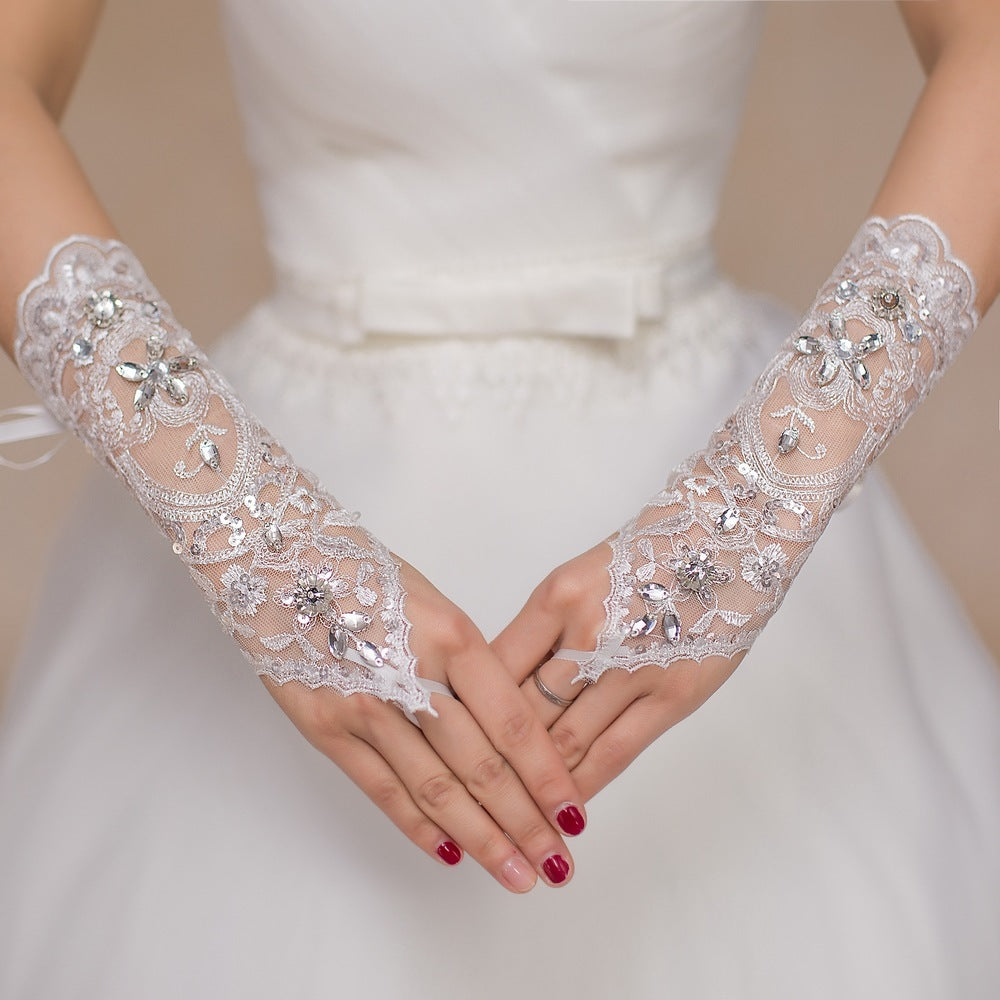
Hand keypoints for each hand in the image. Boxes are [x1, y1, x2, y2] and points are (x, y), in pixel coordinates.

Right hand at [265, 556, 586, 892]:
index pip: (513, 724)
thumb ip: (470, 665)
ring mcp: (366, 707)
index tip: (574, 814)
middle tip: (558, 865)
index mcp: (452, 638)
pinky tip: (450, 854)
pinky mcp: (327, 729)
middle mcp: (412, 676)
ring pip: (435, 789)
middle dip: (526, 824)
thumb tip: (509, 729)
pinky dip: (418, 826)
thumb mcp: (435, 605)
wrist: (279, 562)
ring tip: (517, 875)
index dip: (547, 777)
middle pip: (481, 767)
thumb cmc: (365, 573)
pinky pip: (382, 789)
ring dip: (482, 839)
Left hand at [492, 542, 744, 801]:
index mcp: (556, 598)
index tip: (449, 749)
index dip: (466, 715)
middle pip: (522, 712)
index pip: (495, 669)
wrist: (728, 541)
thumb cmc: (646, 557)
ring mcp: (631, 668)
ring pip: (565, 742)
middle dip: (491, 763)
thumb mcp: (577, 579)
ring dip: (534, 786)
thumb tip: (495, 691)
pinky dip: (583, 785)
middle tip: (466, 801)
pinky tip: (562, 810)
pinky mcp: (672, 696)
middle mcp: (587, 633)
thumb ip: (538, 632)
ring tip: (507, 821)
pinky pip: (615, 752)